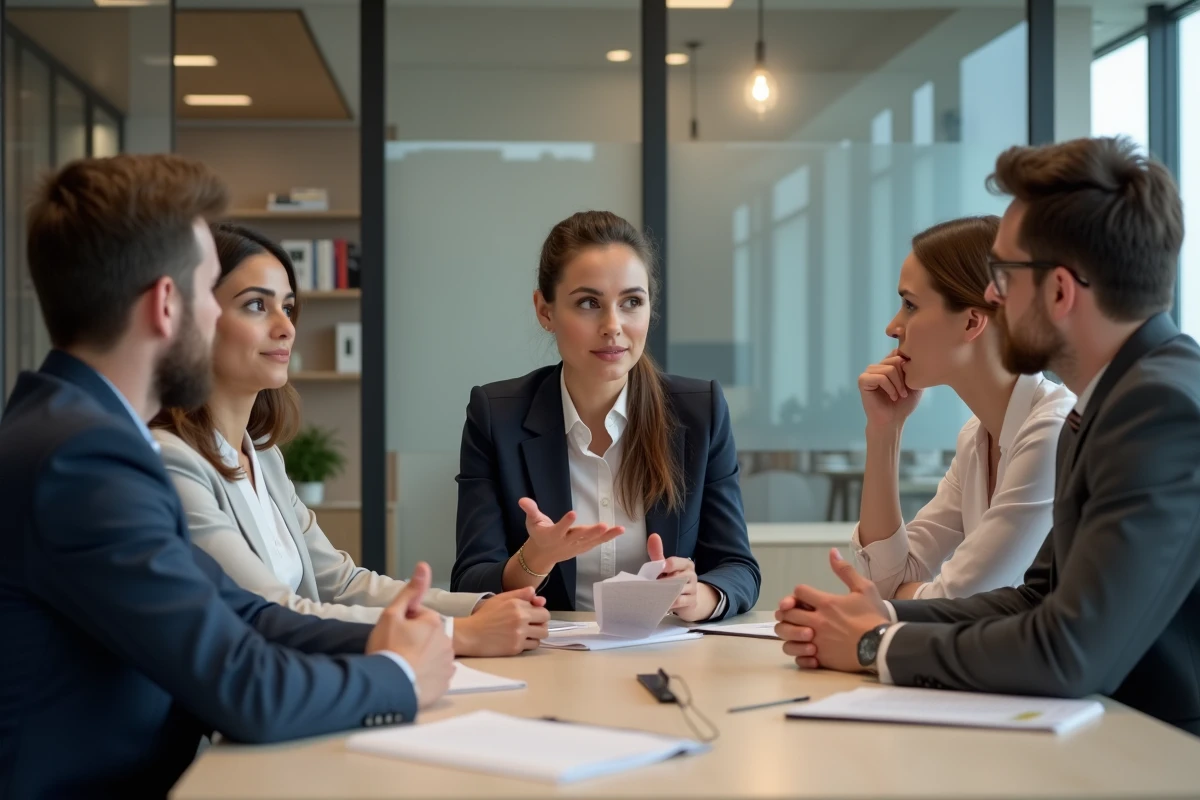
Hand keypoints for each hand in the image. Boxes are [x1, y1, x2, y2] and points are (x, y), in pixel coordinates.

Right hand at [366, 562, 454, 708]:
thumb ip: (410, 591)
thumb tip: (424, 565)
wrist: (388, 686)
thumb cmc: (388, 649)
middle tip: (396, 650)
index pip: (419, 616)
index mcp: (435, 623)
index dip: (404, 623)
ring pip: (433, 654)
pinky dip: (427, 675)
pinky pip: (437, 674)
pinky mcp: (445, 684)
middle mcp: (447, 641)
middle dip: (415, 639)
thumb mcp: (391, 615)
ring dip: (422, 657)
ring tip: (403, 665)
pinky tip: (413, 677)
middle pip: (428, 635)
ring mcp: (447, 664)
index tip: (393, 634)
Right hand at [453, 588, 550, 656]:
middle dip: (540, 622)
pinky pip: (533, 645)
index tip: (532, 614)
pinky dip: (529, 643)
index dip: (538, 612)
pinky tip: (520, 640)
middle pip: (545, 621)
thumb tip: (535, 593)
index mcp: (517, 604)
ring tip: (527, 632)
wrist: (470, 634)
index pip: (542, 609)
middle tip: (531, 624)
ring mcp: (519, 634)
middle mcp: (520, 618)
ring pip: (542, 634)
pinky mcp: (516, 647)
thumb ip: (519, 594)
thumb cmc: (484, 616)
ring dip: (537, 633)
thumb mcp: (500, 599)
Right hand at [517, 497, 623, 572]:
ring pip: (592, 541)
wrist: (543, 555)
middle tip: (603, 526)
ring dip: (605, 535)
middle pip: (579, 536)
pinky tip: (619, 531)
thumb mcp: (532, 522)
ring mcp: (576, 546)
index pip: (559, 528)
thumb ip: (530, 510)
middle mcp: (566, 542)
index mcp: (552, 535)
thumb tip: (522, 499)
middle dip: (591, 532)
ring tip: (618, 529)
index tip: (573, 514)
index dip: (565, 522)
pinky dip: (608, 538)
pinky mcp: (583, 547)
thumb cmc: (538, 534)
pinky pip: (597, 543)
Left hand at [647, 533, 714, 622]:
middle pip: (678, 576)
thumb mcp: (665, 567)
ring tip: (654, 594)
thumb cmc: (672, 579)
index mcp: (686, 564)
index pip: (676, 562)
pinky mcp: (692, 602)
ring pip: (679, 590)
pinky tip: (661, 602)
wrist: (686, 599)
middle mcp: (692, 575)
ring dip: (665, 592)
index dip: (666, 566)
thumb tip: (653, 536)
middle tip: (652, 585)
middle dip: (664, 581)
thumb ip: (658, 553)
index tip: (658, 570)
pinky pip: (680, 602)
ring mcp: (693, 589)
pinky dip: (669, 602)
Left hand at [774, 549, 889, 672]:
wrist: (884, 646)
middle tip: (798, 614)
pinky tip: (808, 649)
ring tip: (800, 631)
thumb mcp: (864, 588)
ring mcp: (818, 641)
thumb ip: (845, 570)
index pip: (798, 591)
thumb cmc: (874, 617)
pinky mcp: (821, 658)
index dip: (800, 593)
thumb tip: (832, 552)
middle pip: (786, 613)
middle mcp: (818, 622)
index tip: (808, 598)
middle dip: (789, 611)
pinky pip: (798, 657)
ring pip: (787, 636)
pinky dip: (799, 653)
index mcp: (826, 603)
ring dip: (790, 632)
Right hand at [858, 350, 921, 430]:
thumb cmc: (903, 404)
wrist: (893, 421)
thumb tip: (913, 356)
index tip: (910, 381)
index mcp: (888, 365)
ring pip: (889, 369)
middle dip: (904, 378)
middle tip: (904, 392)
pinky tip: (892, 397)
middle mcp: (877, 366)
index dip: (907, 365)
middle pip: (895, 360)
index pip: (898, 352)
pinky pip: (880, 377)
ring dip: (898, 385)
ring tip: (899, 395)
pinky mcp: (863, 380)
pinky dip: (889, 388)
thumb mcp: (915, 383)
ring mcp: (869, 372)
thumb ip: (915, 369)